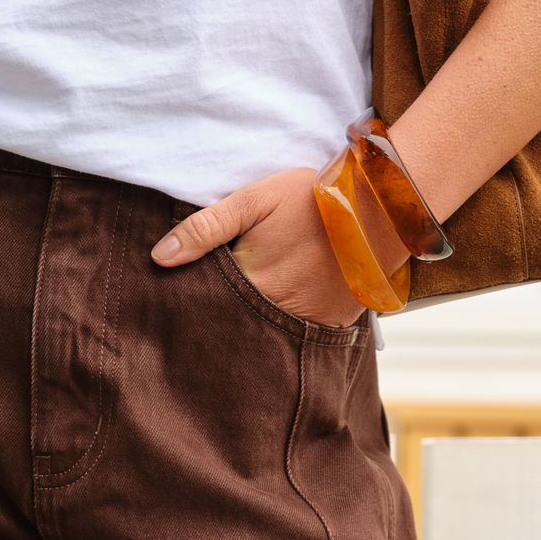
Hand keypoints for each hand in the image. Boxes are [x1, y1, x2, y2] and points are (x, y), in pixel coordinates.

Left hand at [152, 167, 362, 326]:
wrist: (381, 212)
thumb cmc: (314, 199)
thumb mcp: (254, 200)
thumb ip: (206, 228)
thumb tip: (159, 257)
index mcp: (247, 282)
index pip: (203, 303)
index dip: (188, 300)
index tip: (173, 301)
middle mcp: (271, 313)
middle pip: (229, 325)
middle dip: (214, 321)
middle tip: (194, 320)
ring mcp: (301, 325)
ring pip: (258, 337)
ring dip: (246, 330)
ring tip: (236, 320)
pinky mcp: (327, 330)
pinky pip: (293, 340)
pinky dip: (281, 334)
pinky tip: (274, 320)